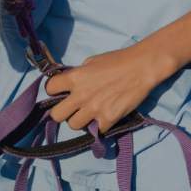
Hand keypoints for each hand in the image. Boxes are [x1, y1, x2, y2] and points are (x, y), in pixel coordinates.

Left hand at [43, 45, 159, 134]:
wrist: (140, 68)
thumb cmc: (116, 60)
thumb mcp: (91, 62)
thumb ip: (78, 75)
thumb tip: (71, 85)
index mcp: (75, 77)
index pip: (50, 88)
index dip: (53, 90)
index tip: (59, 91)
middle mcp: (81, 95)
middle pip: (56, 115)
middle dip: (61, 111)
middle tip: (70, 108)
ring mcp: (94, 109)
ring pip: (73, 125)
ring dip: (79, 120)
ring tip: (88, 113)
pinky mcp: (108, 119)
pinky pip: (95, 130)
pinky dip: (98, 125)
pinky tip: (104, 116)